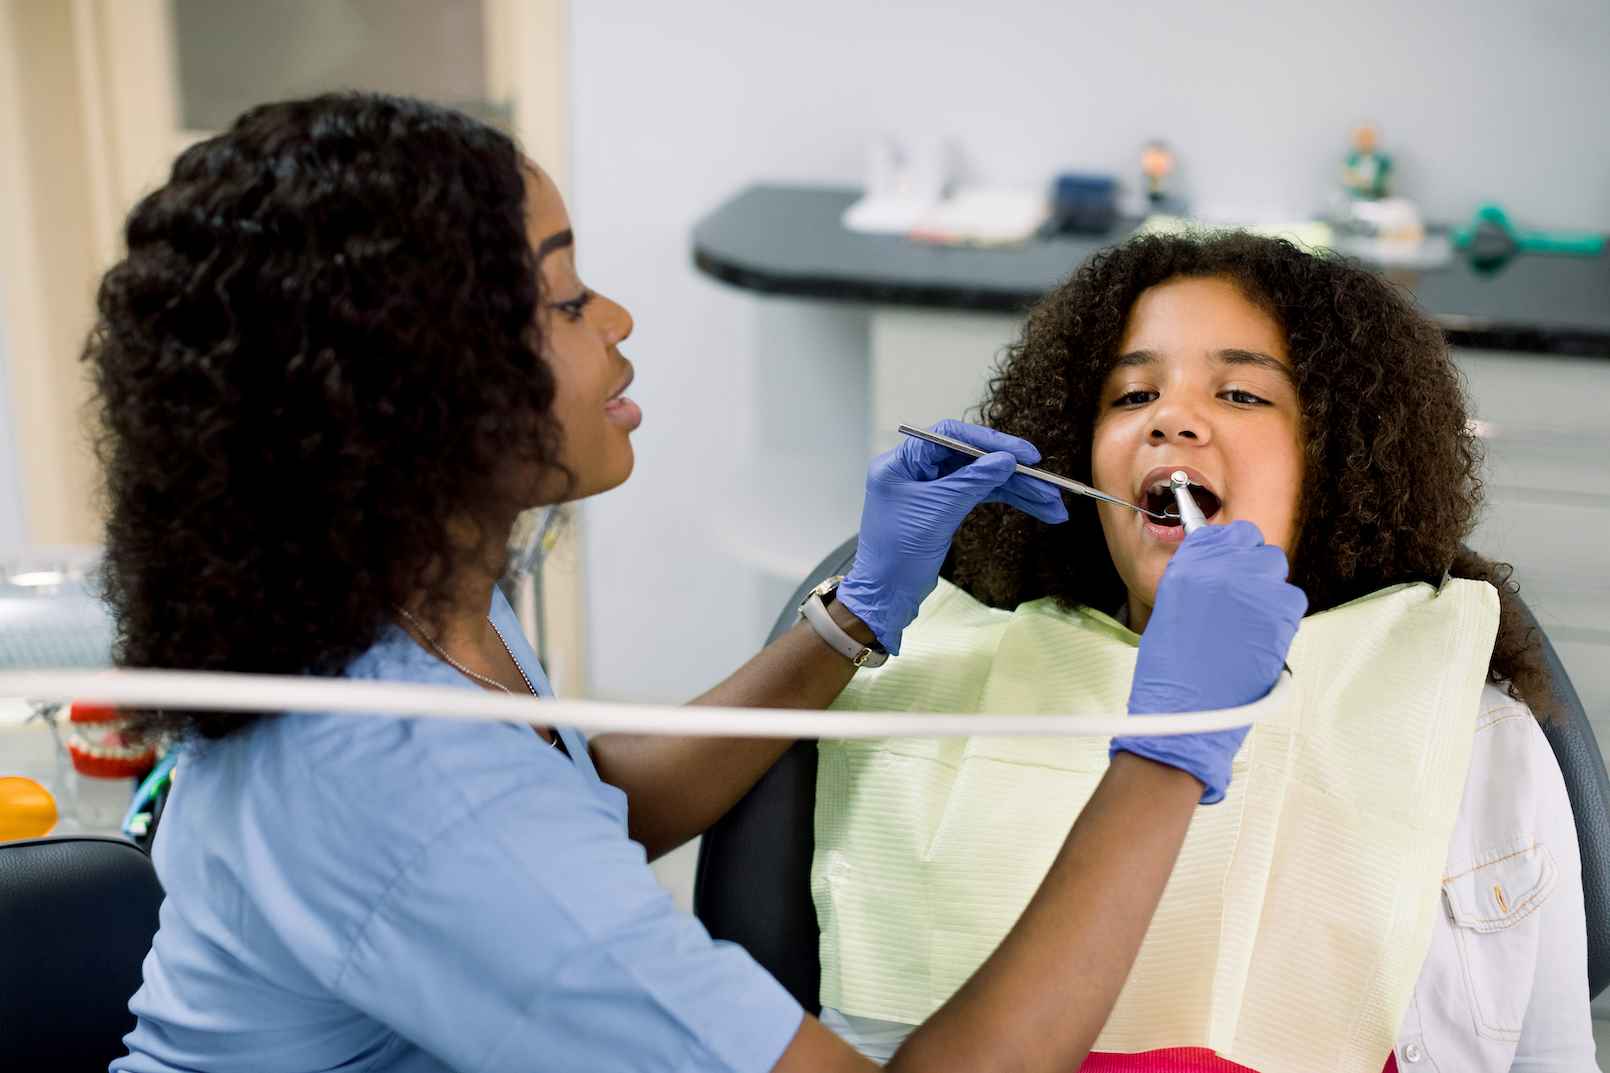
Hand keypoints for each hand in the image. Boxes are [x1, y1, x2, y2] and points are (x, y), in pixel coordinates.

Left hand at [836, 420, 1067, 654]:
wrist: (885, 595)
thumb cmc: (897, 554)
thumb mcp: (937, 512)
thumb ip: (971, 482)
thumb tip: (1005, 460)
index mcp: (902, 462)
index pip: (951, 435)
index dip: (990, 441)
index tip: (1024, 455)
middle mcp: (916, 470)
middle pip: (973, 458)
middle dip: (1013, 473)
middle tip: (1049, 483)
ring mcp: (931, 489)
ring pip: (982, 479)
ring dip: (1019, 491)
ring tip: (1053, 505)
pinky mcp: (944, 508)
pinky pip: (981, 496)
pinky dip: (1008, 502)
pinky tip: (1038, 508)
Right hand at [1109, 520, 1306, 803]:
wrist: (1184, 711)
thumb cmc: (1170, 673)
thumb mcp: (1172, 610)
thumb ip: (1199, 583)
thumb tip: (1225, 574)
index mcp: (1189, 567)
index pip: (1225, 533)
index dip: (1232, 552)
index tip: (1231, 566)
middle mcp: (1222, 569)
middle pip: (1258, 547)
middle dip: (1254, 570)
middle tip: (1243, 601)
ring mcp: (1253, 588)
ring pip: (1278, 573)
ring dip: (1269, 594)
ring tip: (1250, 627)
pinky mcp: (1280, 614)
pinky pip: (1293, 602)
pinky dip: (1282, 619)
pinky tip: (1262, 640)